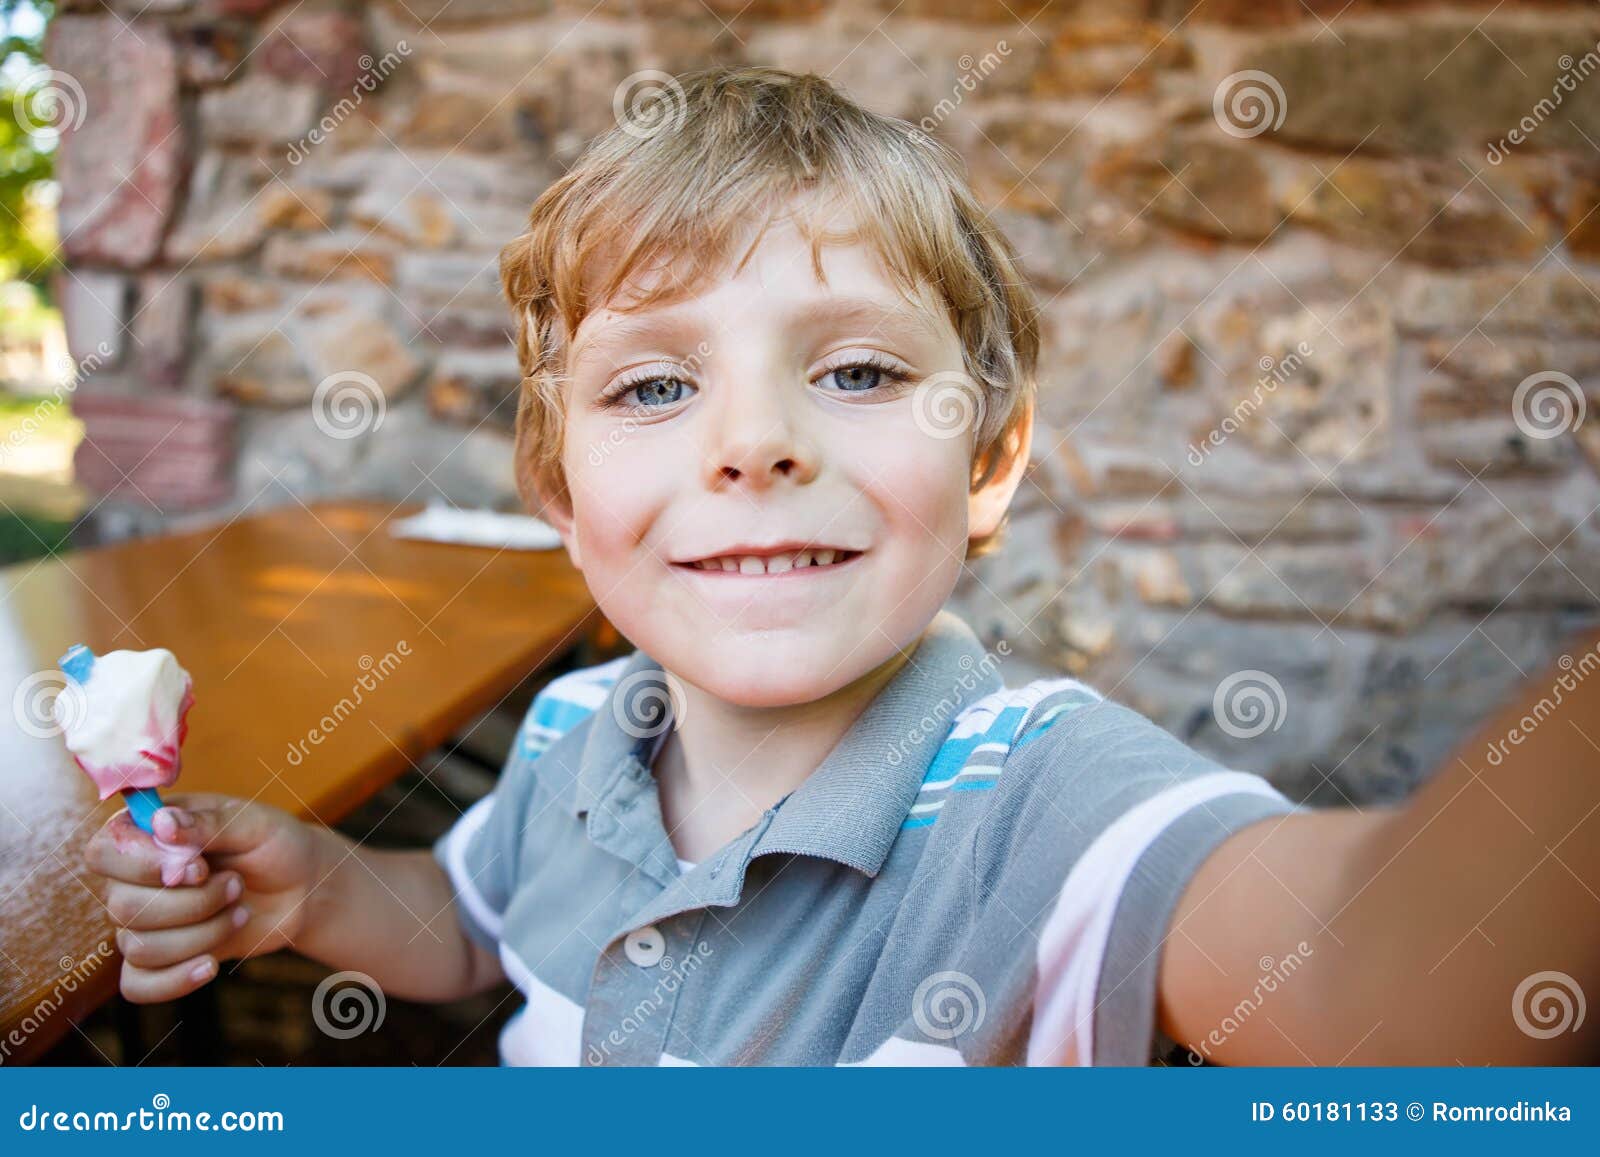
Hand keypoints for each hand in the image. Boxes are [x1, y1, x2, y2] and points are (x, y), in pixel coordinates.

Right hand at [84, 793, 327, 1002]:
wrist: (300, 887)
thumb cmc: (273, 844)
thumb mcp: (252, 822)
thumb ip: (207, 823)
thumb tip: (159, 822)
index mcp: (143, 833)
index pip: (103, 852)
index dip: (144, 866)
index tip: (199, 867)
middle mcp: (131, 879)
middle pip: (123, 908)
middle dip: (194, 902)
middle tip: (236, 884)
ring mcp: (141, 922)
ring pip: (141, 947)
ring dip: (203, 933)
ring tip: (238, 910)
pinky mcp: (159, 960)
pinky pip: (137, 985)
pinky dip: (175, 980)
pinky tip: (210, 965)